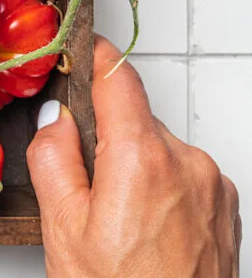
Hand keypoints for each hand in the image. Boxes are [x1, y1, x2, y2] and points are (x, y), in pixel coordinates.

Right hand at [28, 36, 241, 276]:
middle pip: (135, 121)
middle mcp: (188, 162)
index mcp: (142, 157)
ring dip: (134, 167)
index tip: (82, 50)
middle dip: (106, 139)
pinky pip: (183, 175)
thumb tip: (56, 119)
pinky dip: (159, 187)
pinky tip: (143, 230)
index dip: (96, 58)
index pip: (119, 79)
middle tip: (82, 186)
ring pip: (159, 150)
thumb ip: (53, 157)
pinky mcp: (225, 207)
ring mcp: (213, 185)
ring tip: (116, 222)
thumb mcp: (62, 226)